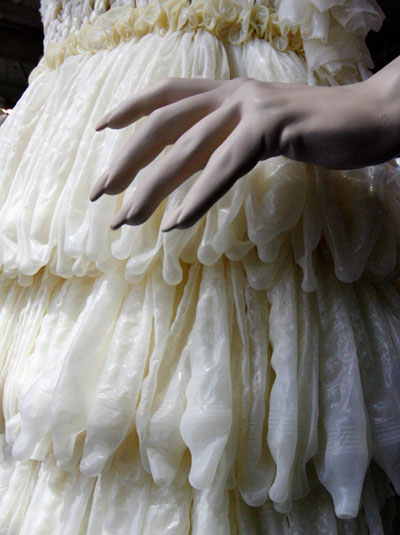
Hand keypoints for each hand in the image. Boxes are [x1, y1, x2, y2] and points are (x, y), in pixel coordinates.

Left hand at [90, 70, 397, 231]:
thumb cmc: (315, 131)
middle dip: (126, 161)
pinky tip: (177, 222)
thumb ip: (226, 142)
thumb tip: (191, 169)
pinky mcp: (271, 130)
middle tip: (100, 194)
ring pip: (187, 151)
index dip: (130, 109)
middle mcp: (232, 95)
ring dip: (153, 188)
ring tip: (128, 220)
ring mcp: (251, 109)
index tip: (101, 130)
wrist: (370, 119)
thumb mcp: (260, 132)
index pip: (167, 95)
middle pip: (163, 126)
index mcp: (227, 93)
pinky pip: (225, 167)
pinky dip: (198, 197)